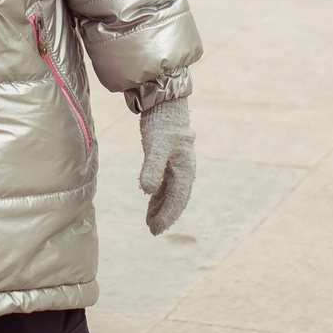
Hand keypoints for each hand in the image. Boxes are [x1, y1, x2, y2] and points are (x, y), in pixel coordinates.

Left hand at [137, 98, 196, 233]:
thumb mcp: (156, 145)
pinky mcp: (170, 158)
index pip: (177, 200)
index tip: (154, 229)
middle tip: (153, 230)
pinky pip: (167, 182)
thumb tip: (147, 192)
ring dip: (162, 207)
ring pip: (172, 192)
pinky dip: (160, 194)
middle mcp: (185, 169)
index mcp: (185, 169)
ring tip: (150, 221)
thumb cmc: (162, 124)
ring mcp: (178, 164)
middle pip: (177, 199)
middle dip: (166, 215)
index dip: (166, 216)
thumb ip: (152, 168)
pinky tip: (151, 199)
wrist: (166, 102)